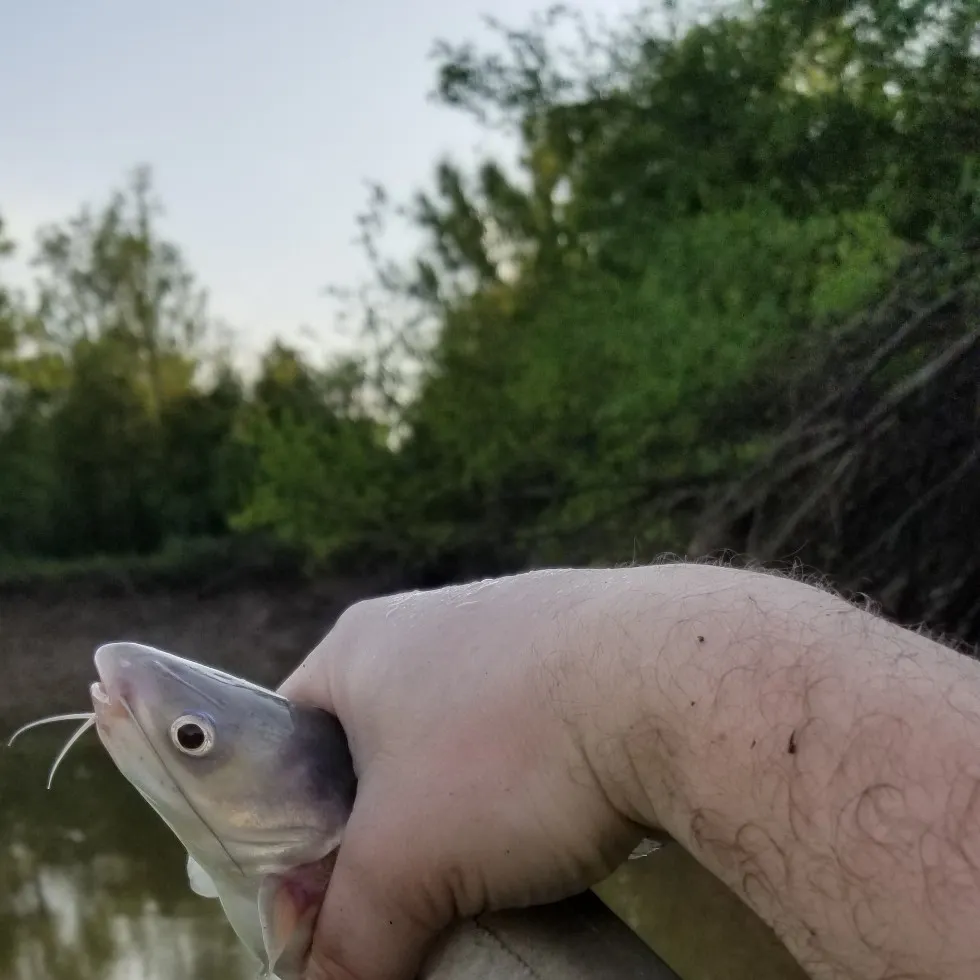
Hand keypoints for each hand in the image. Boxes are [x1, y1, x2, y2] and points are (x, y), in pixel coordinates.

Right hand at [278, 568, 649, 979]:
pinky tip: (549, 828)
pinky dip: (522, 790)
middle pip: (372, 754)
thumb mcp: (404, 865)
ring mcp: (510, 630)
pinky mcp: (578, 653)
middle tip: (403, 900)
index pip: (286, 746)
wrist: (672, 684)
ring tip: (485, 873)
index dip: (288, 832)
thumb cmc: (509, 753)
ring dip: (457, 817)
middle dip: (380, 833)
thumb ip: (348, 939)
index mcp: (360, 646)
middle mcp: (428, 624)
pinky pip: (523, 735)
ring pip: (455, 748)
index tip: (318, 900)